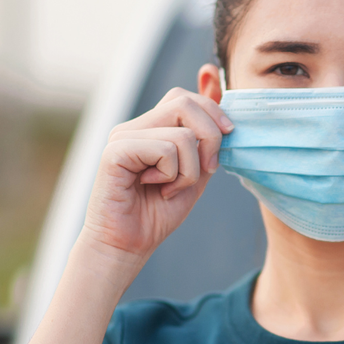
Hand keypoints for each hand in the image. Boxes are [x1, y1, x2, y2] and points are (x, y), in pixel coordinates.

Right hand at [80, 88, 232, 274]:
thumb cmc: (158, 213)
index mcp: (150, 128)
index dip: (213, 109)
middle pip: (185, 104)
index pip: (184, 97)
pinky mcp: (115, 152)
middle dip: (210, 138)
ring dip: (190, 169)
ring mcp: (122, 136)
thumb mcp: (195, 172)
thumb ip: (206, 141)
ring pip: (182, 134)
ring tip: (170, 188)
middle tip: (205, 170)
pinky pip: (166, 150)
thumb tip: (221, 99)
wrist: (127, 246)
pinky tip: (155, 189)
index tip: (228, 133)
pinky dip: (172, 175)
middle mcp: (134, 127)